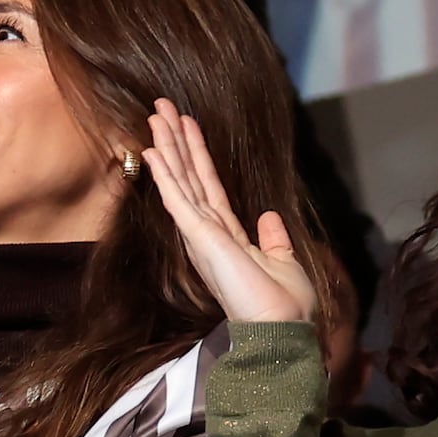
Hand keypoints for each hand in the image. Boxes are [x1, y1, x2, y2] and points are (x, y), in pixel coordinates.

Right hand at [141, 99, 318, 327]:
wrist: (282, 328)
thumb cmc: (284, 306)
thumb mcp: (283, 262)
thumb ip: (272, 239)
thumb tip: (269, 217)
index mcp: (227, 237)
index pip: (207, 187)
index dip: (197, 156)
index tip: (187, 126)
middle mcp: (208, 233)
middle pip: (188, 177)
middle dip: (175, 142)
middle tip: (161, 108)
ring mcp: (201, 235)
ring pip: (180, 181)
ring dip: (167, 147)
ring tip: (156, 115)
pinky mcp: (201, 238)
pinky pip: (179, 200)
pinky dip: (166, 175)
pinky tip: (153, 151)